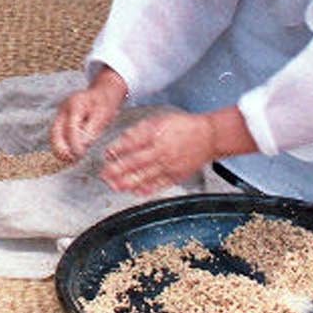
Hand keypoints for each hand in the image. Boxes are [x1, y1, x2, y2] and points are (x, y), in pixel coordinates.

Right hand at [50, 67, 126, 161]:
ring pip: (53, 134)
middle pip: (55, 130)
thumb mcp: (103, 115)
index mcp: (75, 104)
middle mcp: (63, 108)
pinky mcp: (60, 120)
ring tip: (68, 160)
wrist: (101, 93)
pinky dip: (60, 145)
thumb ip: (92, 130)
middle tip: (69, 159)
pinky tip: (68, 156)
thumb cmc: (104, 104)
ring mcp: (60, 114)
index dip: (74, 142)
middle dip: (59, 147)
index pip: (70, 126)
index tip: (80, 154)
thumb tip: (82, 146)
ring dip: (58, 148)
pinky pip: (56, 135)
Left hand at [100, 110, 216, 194]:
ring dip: (127, 182)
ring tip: (114, 185)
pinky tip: (135, 191)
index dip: (117, 149)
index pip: (132, 143)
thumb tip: (123, 139)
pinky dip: (146, 189)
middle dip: (117, 170)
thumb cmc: (183, 127)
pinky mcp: (176, 176)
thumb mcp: (159, 120)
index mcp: (157, 135)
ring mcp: (169, 165)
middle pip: (135, 163)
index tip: (106, 154)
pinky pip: (159, 185)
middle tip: (103, 174)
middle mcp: (161, 151)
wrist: (209, 137)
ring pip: (145, 177)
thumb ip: (140, 130)